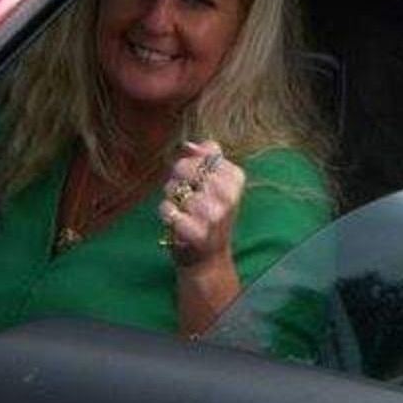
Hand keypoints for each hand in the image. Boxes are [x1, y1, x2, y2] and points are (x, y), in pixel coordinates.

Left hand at [158, 140, 244, 270]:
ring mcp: (213, 215)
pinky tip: (176, 219)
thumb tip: (189, 144)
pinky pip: (168, 209)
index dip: (194, 162)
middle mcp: (229, 196)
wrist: (209, 258)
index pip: (207, 154)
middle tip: (184, 192)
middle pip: (188, 167)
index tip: (198, 178)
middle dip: (178, 177)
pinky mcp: (196, 232)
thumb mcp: (217, 183)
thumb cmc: (210, 214)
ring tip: (181, 208)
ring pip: (176, 188)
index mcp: (236, 179)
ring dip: (171, 197)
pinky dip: (167, 213)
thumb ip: (208, 157)